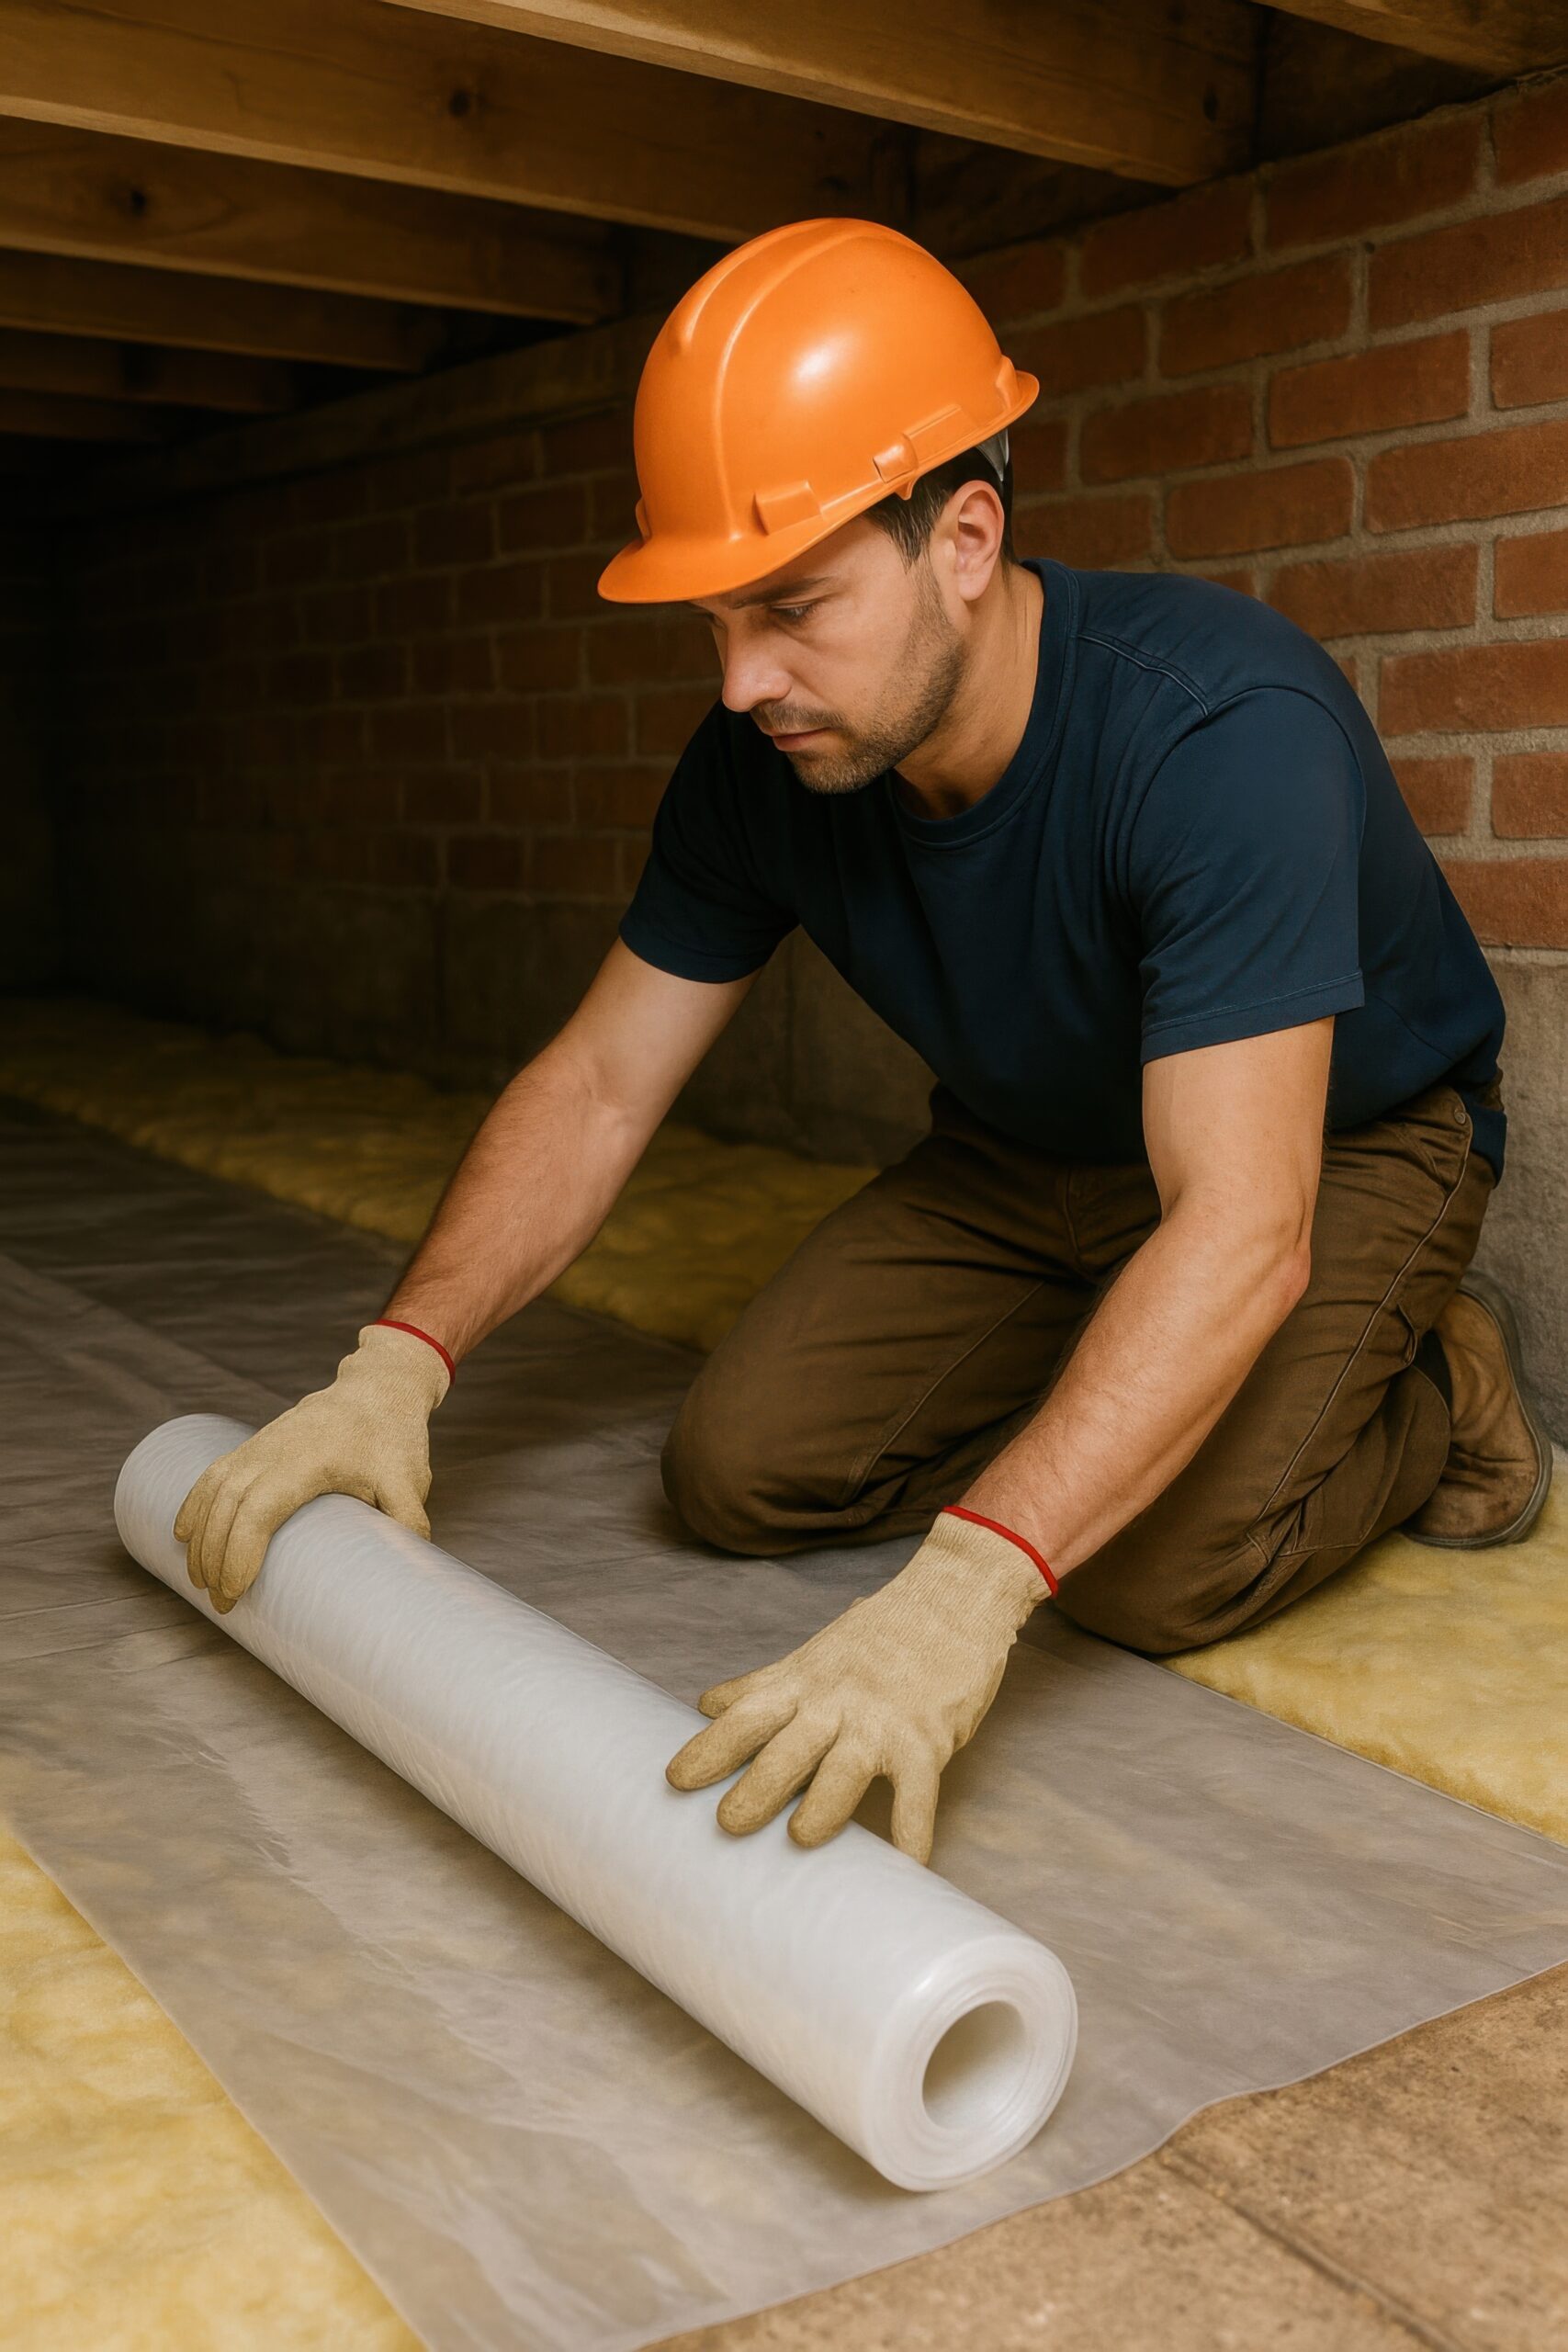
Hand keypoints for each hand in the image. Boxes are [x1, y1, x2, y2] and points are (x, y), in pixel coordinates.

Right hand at [173, 1322, 450, 1613]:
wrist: (377, 1388)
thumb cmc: (391, 1436)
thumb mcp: (407, 1478)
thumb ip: (408, 1520)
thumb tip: (409, 1568)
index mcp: (305, 1461)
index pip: (258, 1509)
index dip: (239, 1551)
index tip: (234, 1591)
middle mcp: (272, 1451)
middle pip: (227, 1507)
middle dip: (215, 1558)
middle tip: (220, 1604)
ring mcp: (258, 1445)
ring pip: (214, 1492)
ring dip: (200, 1538)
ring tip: (199, 1582)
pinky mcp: (253, 1443)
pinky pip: (212, 1474)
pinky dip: (194, 1504)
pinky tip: (182, 1534)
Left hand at [665, 1510, 1050, 1864]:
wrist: (956, 1593)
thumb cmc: (884, 1628)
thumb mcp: (815, 1652)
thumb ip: (764, 1683)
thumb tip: (707, 1703)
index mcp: (803, 1681)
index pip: (746, 1715)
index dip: (710, 1747)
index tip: (675, 1779)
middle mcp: (835, 1702)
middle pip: (788, 1749)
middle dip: (757, 1788)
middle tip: (727, 1824)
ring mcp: (881, 1721)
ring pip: (845, 1770)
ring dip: (824, 1807)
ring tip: (801, 1838)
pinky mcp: (927, 1739)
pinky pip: (917, 1795)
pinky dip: (913, 1833)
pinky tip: (907, 1866)